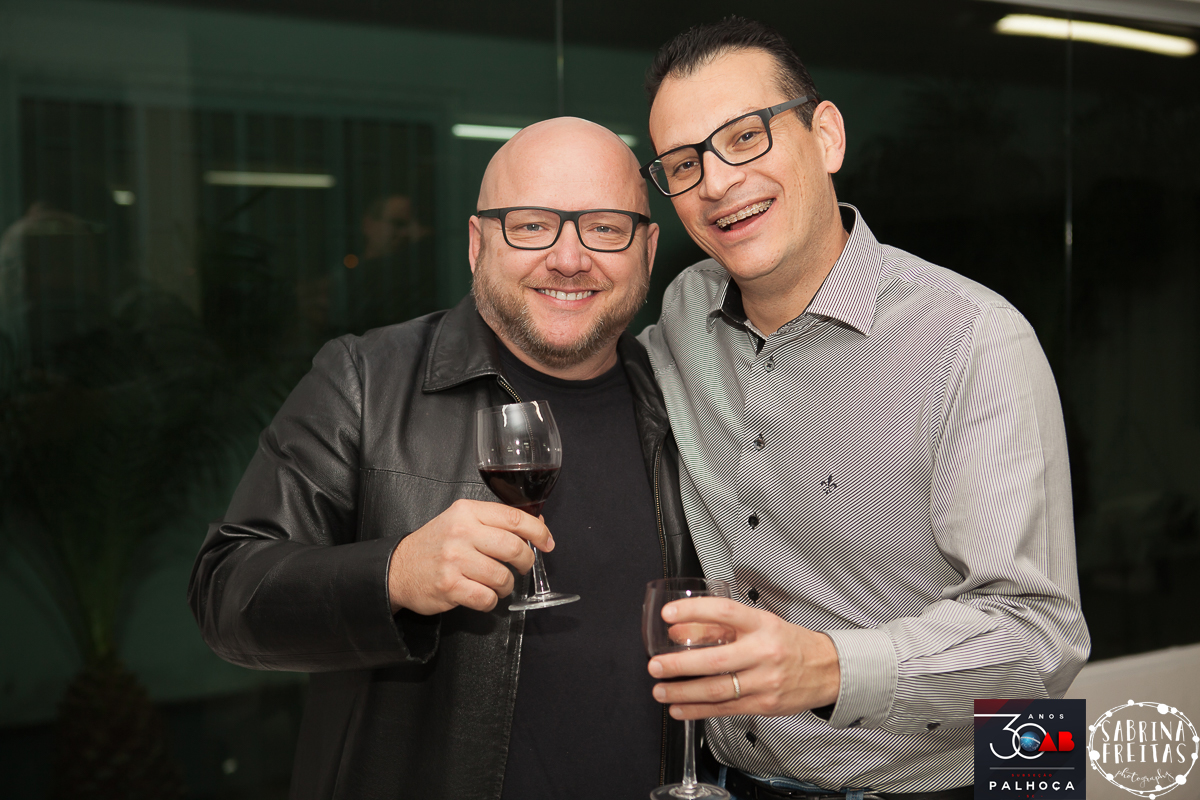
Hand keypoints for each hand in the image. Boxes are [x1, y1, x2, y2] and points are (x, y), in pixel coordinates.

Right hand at [388, 499, 553, 614]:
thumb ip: (495, 522)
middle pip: (513, 548)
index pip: (514, 518)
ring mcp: (454, 560)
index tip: (547, 542)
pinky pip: (487, 599)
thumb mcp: (461, 521)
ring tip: (498, 584)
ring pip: (502, 577)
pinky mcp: (449, 586)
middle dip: (526, 561)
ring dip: (506, 586)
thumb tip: (538, 527)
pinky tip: (482, 595)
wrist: (398, 568)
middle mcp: (461, 533)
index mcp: (467, 512)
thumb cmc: (436, 545)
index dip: (538, 532)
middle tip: (523, 567)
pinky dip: (491, 601)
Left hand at [647, 597, 840, 719]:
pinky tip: (680, 708)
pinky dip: (698, 710)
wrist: (827, 670)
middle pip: (715, 659)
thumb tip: (679, 630)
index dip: (694, 611)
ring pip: (717, 690)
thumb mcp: (759, 623)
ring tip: (660, 690)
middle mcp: (763, 652)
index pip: (724, 612)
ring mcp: (764, 681)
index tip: (668, 614)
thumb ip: (721, 626)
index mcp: (762, 624)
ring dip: (683, 692)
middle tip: (655, 666)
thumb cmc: (789, 643)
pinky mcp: (764, 705)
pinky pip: (725, 709)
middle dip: (679, 665)